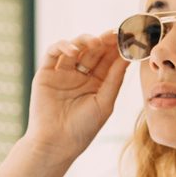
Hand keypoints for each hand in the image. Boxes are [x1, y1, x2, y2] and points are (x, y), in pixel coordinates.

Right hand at [21, 31, 125, 167]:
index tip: (129, 37)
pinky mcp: (46, 73)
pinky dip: (62, 46)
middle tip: (114, 33)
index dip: (117, 47)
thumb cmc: (83, 128)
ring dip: (85, 40)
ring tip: (96, 43)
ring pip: (75, 47)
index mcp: (97, 83)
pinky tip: (73, 51)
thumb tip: (127, 56)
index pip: (108, 59)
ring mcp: (63, 72)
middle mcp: (80, 75)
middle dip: (104, 40)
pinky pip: (52, 53)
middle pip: (93, 51)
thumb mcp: (105, 103)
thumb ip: (114, 79)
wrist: (56, 143)